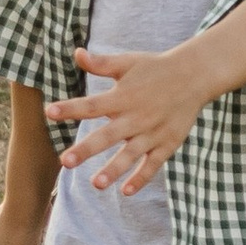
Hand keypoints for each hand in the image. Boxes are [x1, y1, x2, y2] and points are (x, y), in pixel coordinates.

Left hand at [46, 45, 211, 196]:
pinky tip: (126, 191)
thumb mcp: (128, 62)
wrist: (195, 75)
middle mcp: (136, 117)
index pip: (92, 105)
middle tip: (65, 162)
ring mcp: (152, 133)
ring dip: (113, 170)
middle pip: (108, 136)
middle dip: (86, 149)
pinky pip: (153, 164)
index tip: (50, 112)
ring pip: (130, 155)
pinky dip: (141, 178)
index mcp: (123, 97)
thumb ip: (102, 64)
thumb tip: (76, 53)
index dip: (71, 108)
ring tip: (96, 184)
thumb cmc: (156, 68)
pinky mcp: (167, 143)